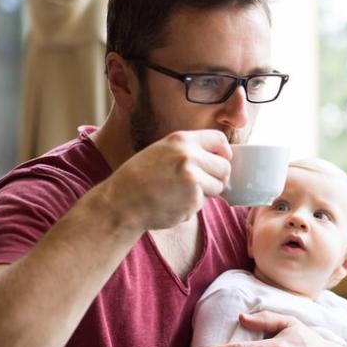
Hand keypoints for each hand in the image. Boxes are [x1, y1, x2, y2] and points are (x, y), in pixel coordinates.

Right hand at [99, 130, 231, 229]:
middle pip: (225, 166)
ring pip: (218, 186)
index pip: (220, 140)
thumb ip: (189, 150)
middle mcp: (189, 156)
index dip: (224, 153)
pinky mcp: (192, 199)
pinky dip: (192, 206)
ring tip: (180, 192)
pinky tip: (173, 203)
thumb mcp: (162, 151)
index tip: (219, 161)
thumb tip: (221, 159)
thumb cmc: (140, 177)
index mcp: (181, 140)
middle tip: (199, 184)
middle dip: (217, 177)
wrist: (121, 202)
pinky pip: (204, 203)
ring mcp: (192, 178)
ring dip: (205, 193)